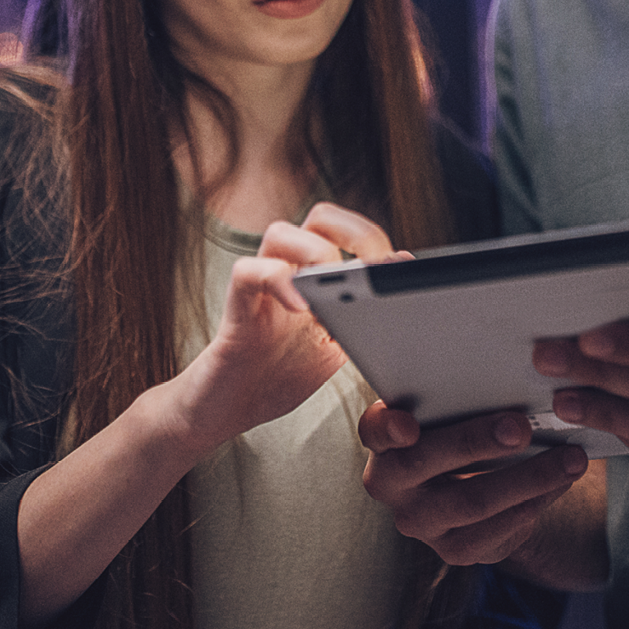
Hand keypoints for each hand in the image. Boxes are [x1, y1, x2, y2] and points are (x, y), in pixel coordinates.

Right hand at [156, 203, 406, 457]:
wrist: (229, 410)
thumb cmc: (279, 375)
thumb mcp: (335, 349)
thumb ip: (360, 318)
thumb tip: (398, 286)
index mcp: (315, 277)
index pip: (347, 232)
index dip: (376, 241)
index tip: (400, 266)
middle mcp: (288, 270)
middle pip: (319, 217)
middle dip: (353, 232)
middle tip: (370, 268)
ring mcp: (261, 286)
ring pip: (281, 232)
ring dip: (316, 253)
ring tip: (332, 290)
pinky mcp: (237, 307)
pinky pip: (249, 272)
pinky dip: (278, 281)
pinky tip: (301, 308)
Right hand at [360, 401, 587, 565]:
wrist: (469, 486)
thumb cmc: (458, 429)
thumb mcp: (449, 409)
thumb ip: (456, 394)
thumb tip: (508, 371)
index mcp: (383, 440)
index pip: (374, 429)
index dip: (387, 426)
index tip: (406, 423)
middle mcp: (391, 484)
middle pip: (427, 463)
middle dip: (476, 442)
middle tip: (521, 426)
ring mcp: (419, 522)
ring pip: (472, 502)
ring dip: (528, 478)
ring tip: (570, 458)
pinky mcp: (453, 551)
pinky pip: (496, 531)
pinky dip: (534, 504)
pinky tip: (561, 484)